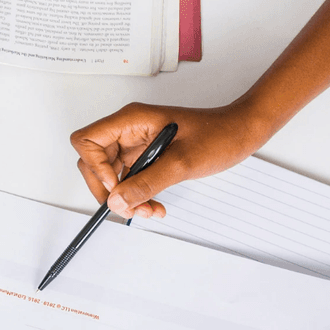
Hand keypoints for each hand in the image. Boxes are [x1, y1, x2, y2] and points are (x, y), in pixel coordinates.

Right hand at [69, 102, 268, 218]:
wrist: (242, 132)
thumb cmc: (219, 135)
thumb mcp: (182, 163)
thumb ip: (146, 183)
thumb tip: (116, 201)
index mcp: (132, 120)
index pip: (87, 140)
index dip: (94, 166)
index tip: (116, 186)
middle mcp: (129, 130)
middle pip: (93, 161)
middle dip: (108, 189)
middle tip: (128, 207)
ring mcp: (136, 144)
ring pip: (111, 175)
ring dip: (124, 197)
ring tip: (148, 209)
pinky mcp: (146, 157)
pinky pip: (129, 179)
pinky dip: (136, 195)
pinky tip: (153, 204)